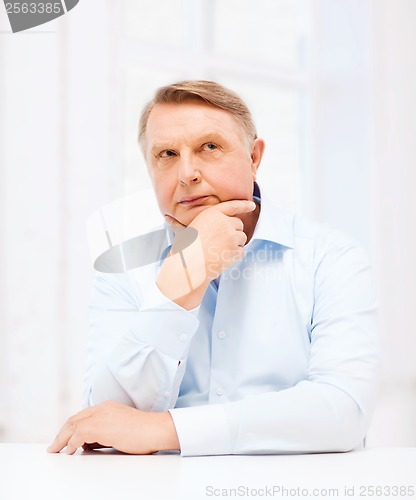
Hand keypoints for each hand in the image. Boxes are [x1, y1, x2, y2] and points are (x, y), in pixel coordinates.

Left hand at [47, 400, 179, 454]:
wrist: (155, 429)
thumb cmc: (143, 432)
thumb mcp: (120, 430)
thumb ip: (104, 433)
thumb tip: (88, 443)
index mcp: (107, 407)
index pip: (82, 415)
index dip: (70, 427)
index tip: (64, 438)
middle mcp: (102, 408)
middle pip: (74, 419)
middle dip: (62, 433)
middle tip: (54, 446)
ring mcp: (101, 415)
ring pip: (73, 425)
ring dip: (62, 439)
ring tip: (56, 450)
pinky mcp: (101, 426)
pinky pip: (78, 434)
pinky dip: (70, 443)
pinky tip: (69, 451)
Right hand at [157, 200, 254, 307]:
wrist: (190, 266)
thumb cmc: (184, 249)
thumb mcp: (182, 232)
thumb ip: (179, 223)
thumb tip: (167, 218)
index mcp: (213, 214)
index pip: (233, 206)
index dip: (244, 205)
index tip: (251, 206)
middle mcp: (225, 222)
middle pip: (239, 224)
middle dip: (232, 232)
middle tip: (219, 242)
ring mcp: (232, 236)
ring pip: (241, 239)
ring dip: (234, 245)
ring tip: (218, 251)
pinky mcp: (236, 250)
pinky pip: (241, 251)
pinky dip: (234, 256)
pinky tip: (222, 258)